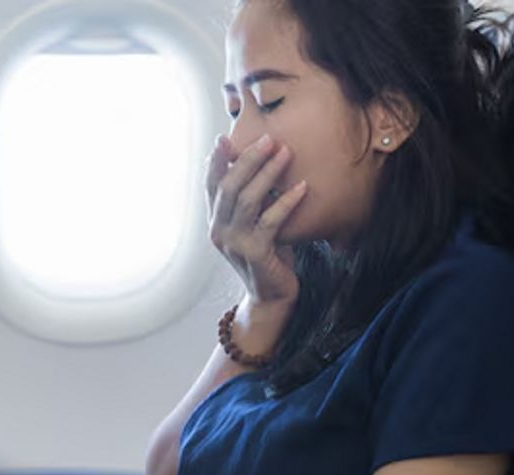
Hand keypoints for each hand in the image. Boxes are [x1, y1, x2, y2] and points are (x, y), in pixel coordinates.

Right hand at [206, 134, 308, 307]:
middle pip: (229, 186)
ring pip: (247, 200)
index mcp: (216, 222)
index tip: (224, 138)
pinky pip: (271, 221)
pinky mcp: (254, 253)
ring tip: (285, 153)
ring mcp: (234, 243)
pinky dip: (287, 201)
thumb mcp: (255, 226)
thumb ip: (251, 203)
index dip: (216, 162)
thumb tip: (262, 167)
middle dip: (248, 159)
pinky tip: (303, 187)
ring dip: (267, 173)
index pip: (211, 186)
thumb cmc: (267, 256)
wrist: (270, 297)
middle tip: (268, 138)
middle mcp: (219, 231)